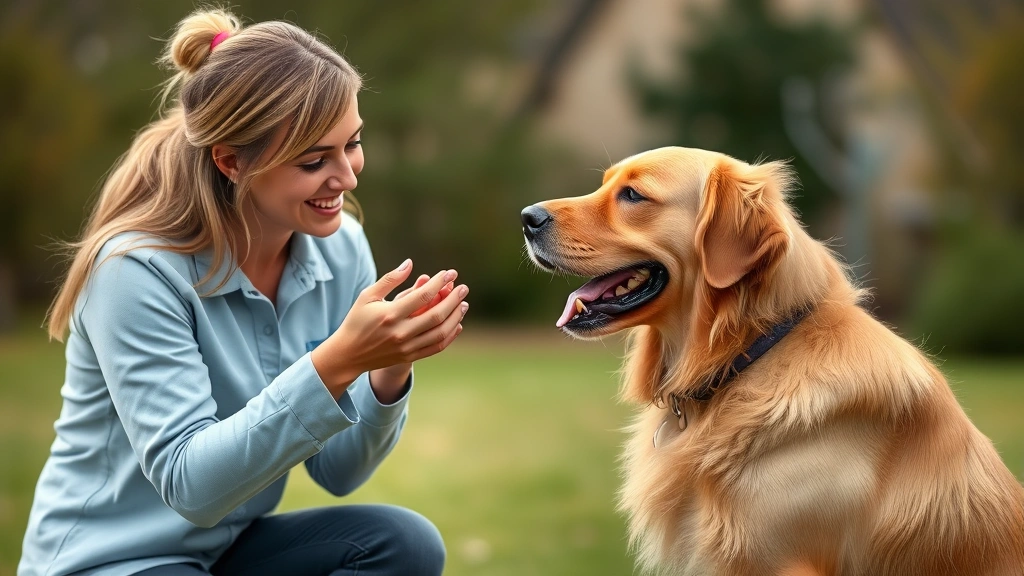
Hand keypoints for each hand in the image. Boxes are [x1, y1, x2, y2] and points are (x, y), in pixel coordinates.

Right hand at [369, 273, 456, 402]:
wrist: (348, 355)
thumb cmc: (356, 320)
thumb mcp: (368, 296)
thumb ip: (390, 279)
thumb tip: (410, 263)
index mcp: (390, 314)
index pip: (422, 296)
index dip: (439, 283)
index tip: (449, 273)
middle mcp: (400, 332)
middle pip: (436, 314)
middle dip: (453, 299)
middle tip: (463, 288)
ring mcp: (406, 347)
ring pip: (440, 332)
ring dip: (455, 317)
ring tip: (463, 304)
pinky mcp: (409, 357)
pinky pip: (436, 347)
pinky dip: (450, 335)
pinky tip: (457, 324)